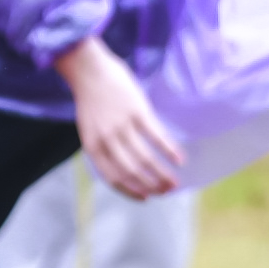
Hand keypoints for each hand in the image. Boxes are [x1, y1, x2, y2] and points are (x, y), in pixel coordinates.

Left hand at [57, 37, 183, 200]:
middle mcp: (106, 140)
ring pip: (145, 159)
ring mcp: (122, 126)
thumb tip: (124, 167)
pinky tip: (180, 160)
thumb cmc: (91, 99)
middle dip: (151, 186)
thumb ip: (103, 147)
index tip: (145, 197)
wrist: (88, 69)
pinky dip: (170, 151)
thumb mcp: (89, 128)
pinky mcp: (137, 112)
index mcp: (92, 146)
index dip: (130, 191)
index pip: (112, 178)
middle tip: (166, 191)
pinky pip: (157, 136)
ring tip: (175, 182)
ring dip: (163, 174)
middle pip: (132, 172)